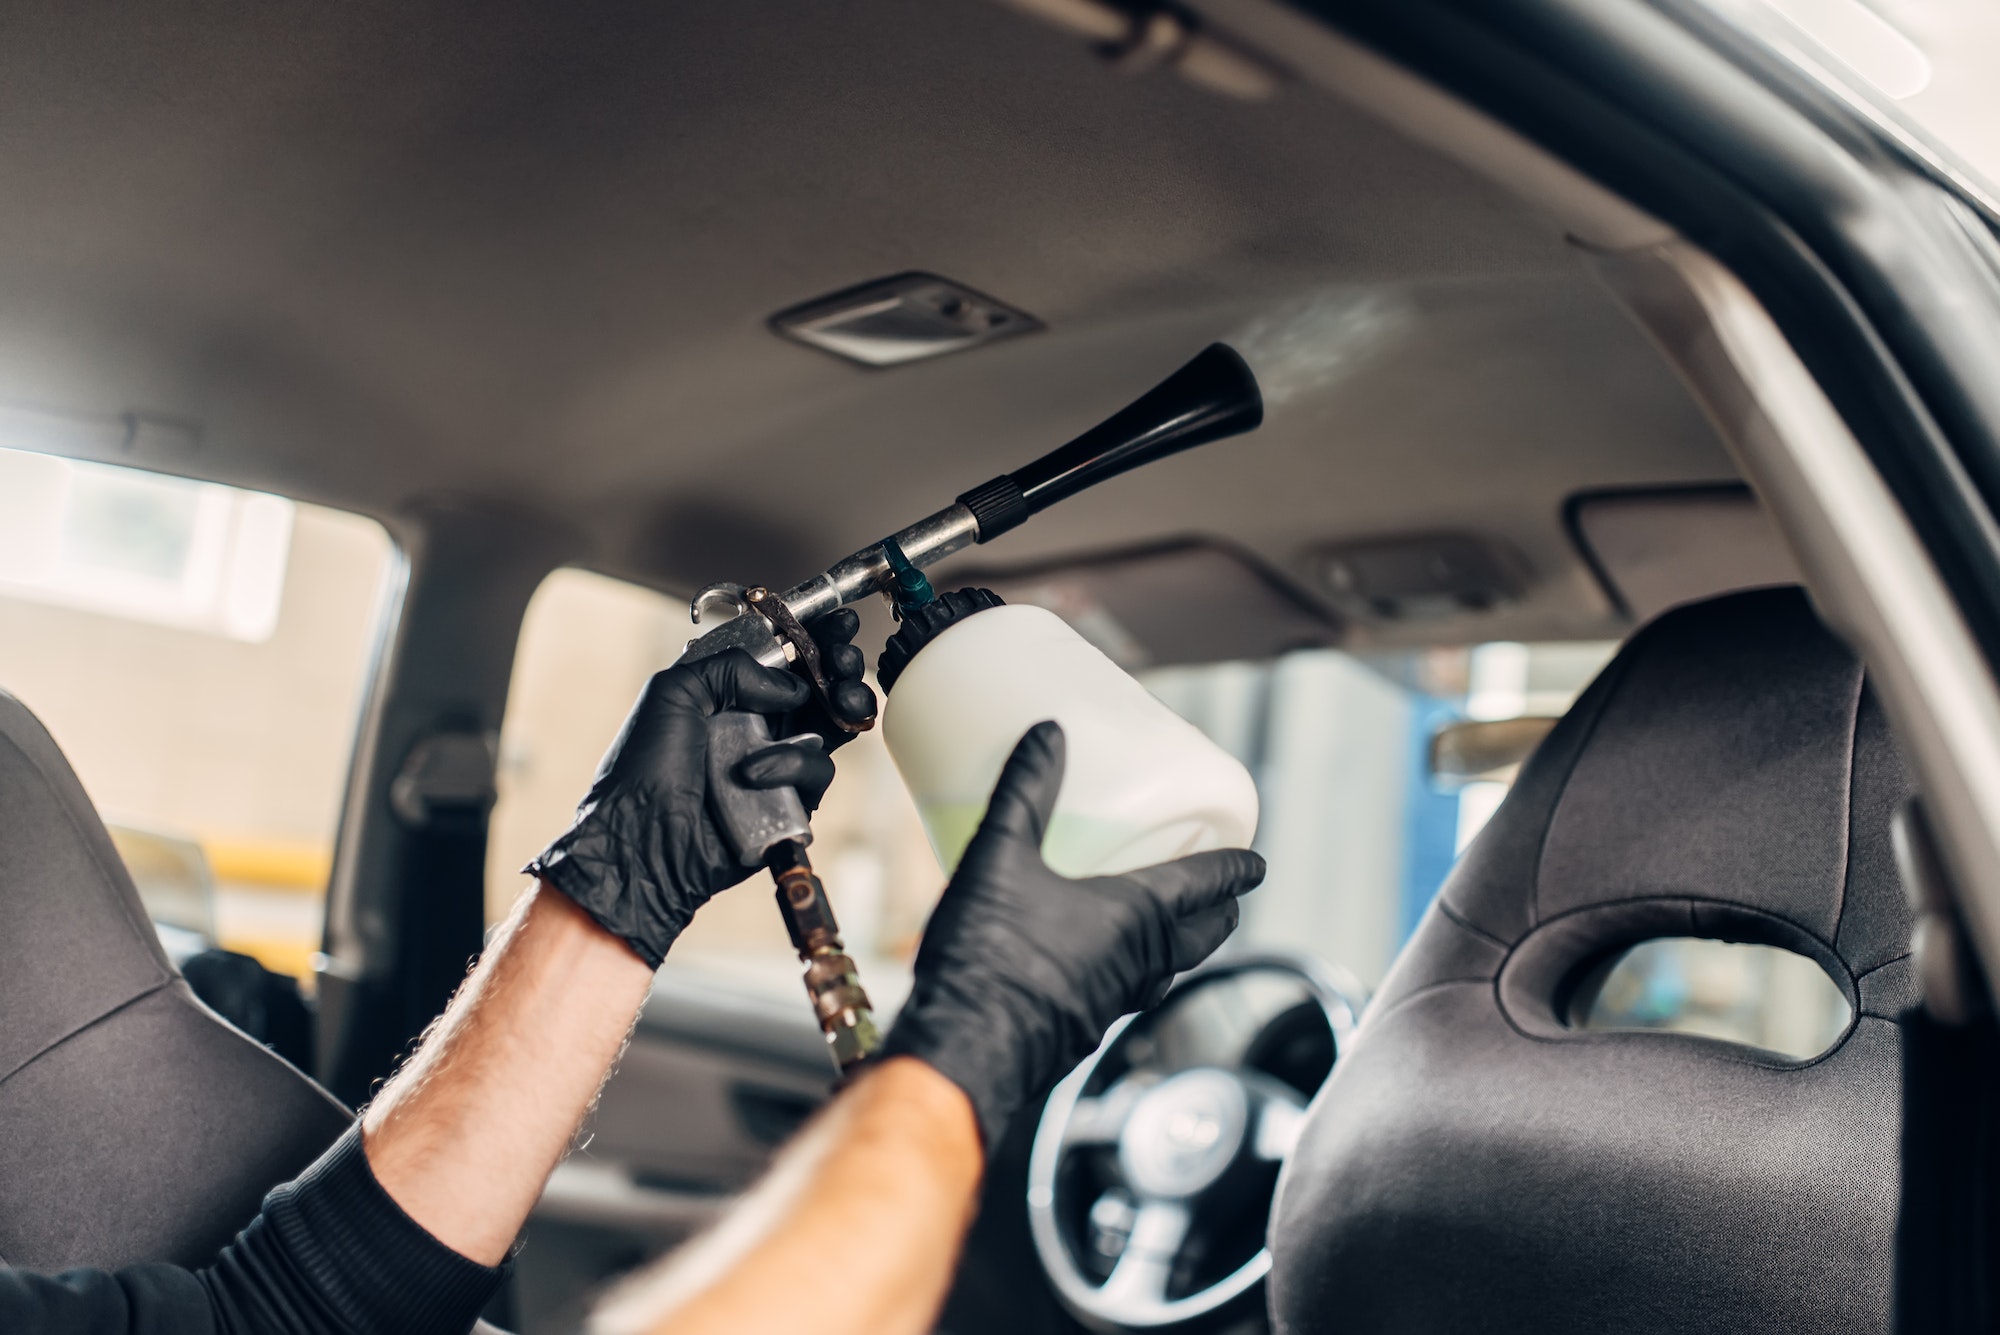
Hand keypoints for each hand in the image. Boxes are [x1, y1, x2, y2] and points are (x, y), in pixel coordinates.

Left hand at [526, 616, 877, 967]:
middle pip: (818, 687)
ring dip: (842, 703)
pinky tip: (753, 773)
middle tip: (844, 658)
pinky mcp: (789, 804)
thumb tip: (790, 686)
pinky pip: (816, 772)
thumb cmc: (644, 769)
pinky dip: (791, 766)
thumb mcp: (674, 692)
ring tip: (840, 698)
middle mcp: (754, 726)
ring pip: (832, 727)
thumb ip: (731, 667)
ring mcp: (775, 766)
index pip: (781, 656)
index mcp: (726, 695)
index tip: (836, 622)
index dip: (812, 637)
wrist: (641, 843)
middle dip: (840, 666)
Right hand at [882, 721, 1265, 1152]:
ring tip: (1171, 926)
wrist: (964, 1050)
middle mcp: (1139, 963)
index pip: (1206, 887)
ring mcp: (1114, 1002)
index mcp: (1136, 917)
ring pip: (1167, 969)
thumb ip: (1026, 791)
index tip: (1258, 864)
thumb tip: (1049, 734)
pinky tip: (1103, 962)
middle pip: (1202, 937)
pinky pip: (1129, 991)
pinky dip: (1138, 970)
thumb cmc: (989, 956)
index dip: (1235, 871)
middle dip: (1221, 915)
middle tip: (1227, 898)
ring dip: (1182, 946)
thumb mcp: (1002, 856)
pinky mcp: (1083, 1027)